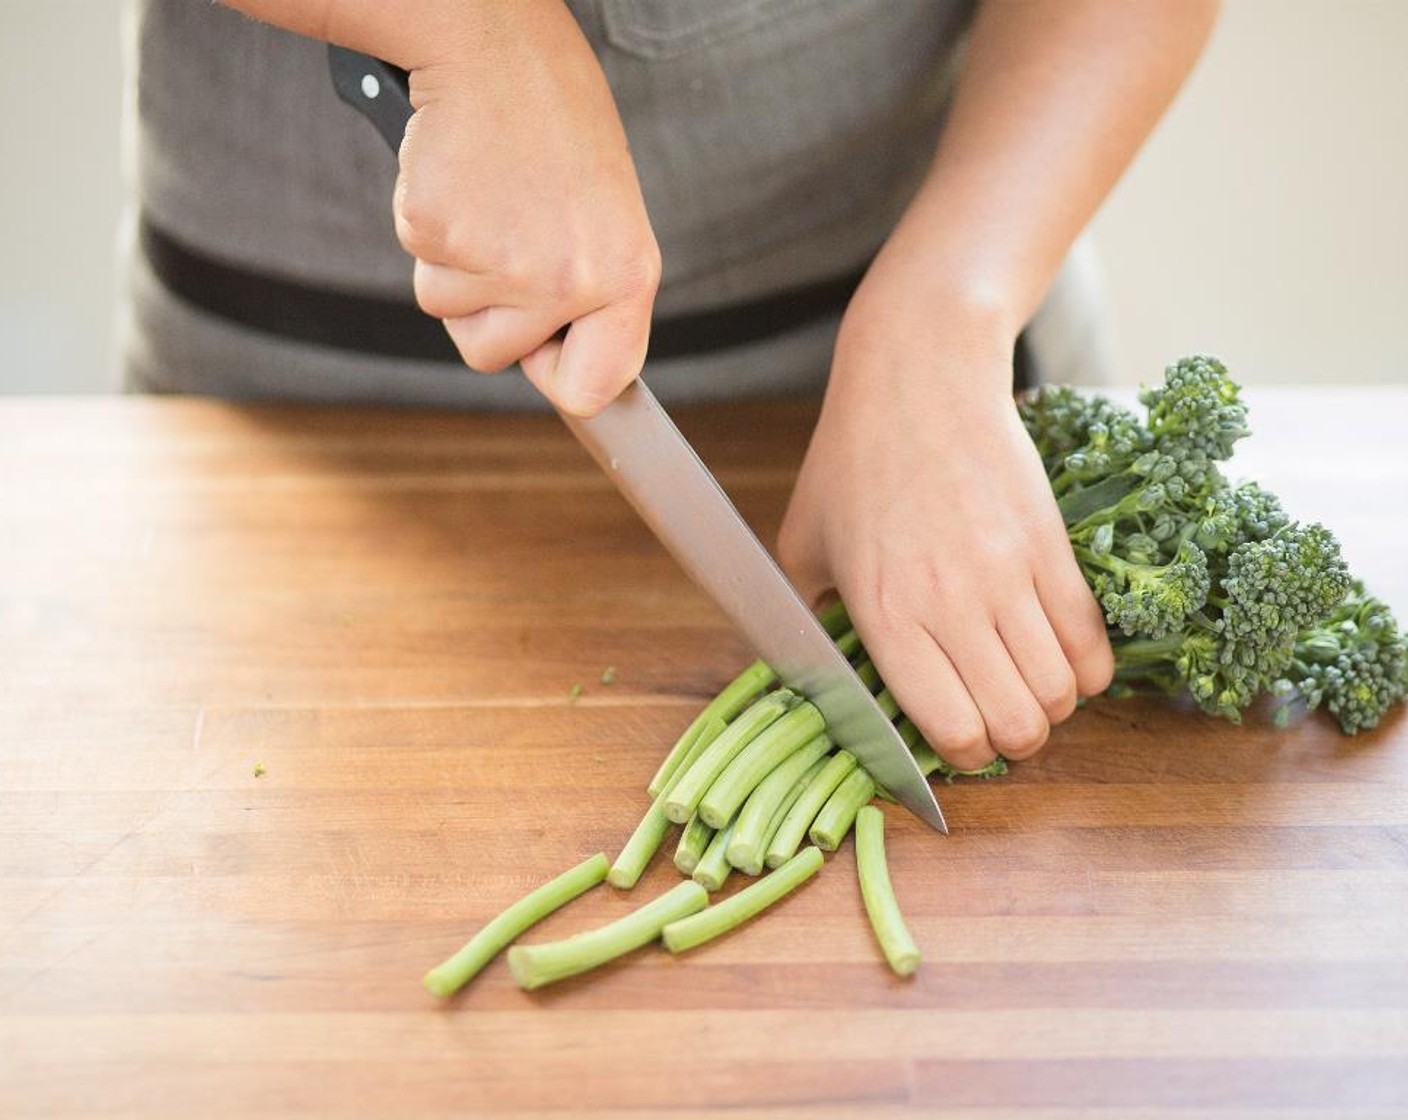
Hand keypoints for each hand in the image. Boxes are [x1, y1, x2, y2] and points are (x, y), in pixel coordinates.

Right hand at [393, 3, 659, 414]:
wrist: (494, 46)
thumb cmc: (554, 122)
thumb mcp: (607, 214)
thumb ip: (594, 294)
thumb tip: (576, 376)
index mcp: (626, 275)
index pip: (594, 387)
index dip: (559, 375)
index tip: (546, 354)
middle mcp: (571, 279)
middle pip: (494, 356)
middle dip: (487, 311)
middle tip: (510, 235)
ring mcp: (503, 262)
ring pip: (450, 313)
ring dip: (456, 268)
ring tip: (489, 198)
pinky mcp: (439, 234)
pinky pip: (421, 267)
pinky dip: (429, 230)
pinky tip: (461, 182)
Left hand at [777, 281, 1113, 769]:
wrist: (920, 377)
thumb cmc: (850, 461)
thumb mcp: (800, 545)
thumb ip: (809, 622)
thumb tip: (825, 680)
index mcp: (887, 614)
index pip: (952, 730)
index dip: (956, 756)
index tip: (948, 737)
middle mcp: (955, 604)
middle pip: (1017, 725)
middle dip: (1007, 741)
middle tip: (991, 719)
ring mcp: (1012, 576)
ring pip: (1061, 693)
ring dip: (1047, 708)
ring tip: (1022, 687)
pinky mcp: (1054, 547)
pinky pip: (1093, 643)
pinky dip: (1085, 672)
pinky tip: (1061, 661)